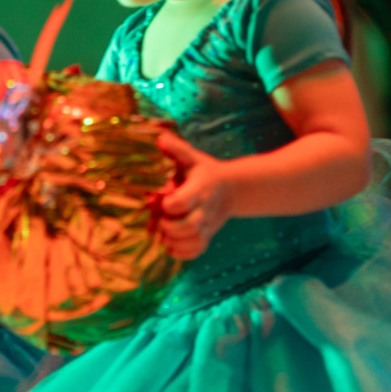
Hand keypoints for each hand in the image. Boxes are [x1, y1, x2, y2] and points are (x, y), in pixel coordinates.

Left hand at [154, 132, 233, 260]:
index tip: (164, 202)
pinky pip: (198, 250)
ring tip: (164, 236)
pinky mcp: (209, 235)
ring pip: (194, 241)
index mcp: (201, 187)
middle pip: (191, 225)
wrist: (231, 188)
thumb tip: (159, 138)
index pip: (185, 200)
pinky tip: (171, 247)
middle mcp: (206, 208)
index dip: (171, 205)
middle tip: (161, 222)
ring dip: (175, 243)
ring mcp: (209, 223)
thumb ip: (176, 148)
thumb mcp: (192, 157)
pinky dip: (183, 254)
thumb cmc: (204, 171)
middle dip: (171, 228)